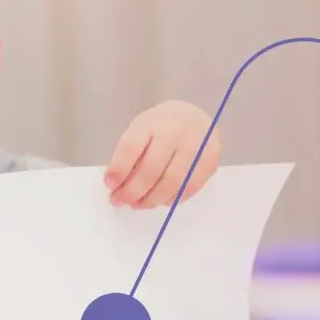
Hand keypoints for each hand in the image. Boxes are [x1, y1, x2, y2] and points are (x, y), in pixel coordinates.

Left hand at [105, 100, 221, 208]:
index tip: (109, 184)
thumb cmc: (160, 126)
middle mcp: (174, 133)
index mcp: (150, 123)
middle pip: (151, 169)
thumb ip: (130, 154)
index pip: (131, 148)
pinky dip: (173, 198)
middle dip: (132, 191)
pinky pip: (190, 187)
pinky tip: (161, 201)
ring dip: (151, 199)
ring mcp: (195, 147)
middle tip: (119, 201)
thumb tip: (118, 184)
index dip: (119, 169)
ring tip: (138, 204)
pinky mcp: (210, 160)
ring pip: (172, 182)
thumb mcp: (140, 129)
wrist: (193, 115)